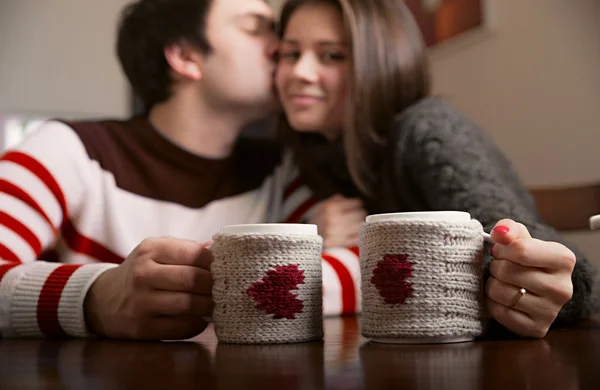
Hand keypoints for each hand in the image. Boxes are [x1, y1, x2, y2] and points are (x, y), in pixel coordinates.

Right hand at [84, 237, 213, 339]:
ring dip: (208, 306)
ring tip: (215, 303)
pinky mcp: (142, 328)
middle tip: (224, 288)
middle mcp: (143, 274)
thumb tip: (219, 248)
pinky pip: (181, 328)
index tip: (225, 268)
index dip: (215, 263)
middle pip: (193, 279)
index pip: (195, 254)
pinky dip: (197, 324)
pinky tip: (199, 318)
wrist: (103, 300)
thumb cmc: (141, 272)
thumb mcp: (156, 250)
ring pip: (189, 305)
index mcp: (151, 250)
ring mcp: (141, 303)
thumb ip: (187, 249)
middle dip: (215, 285)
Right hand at [308, 194, 366, 247]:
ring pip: (359, 226)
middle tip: (361, 213)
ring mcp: (336, 232)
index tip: (358, 205)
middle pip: (359, 214)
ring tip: (359, 223)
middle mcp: (334, 219)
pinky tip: (356, 233)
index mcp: (331, 208)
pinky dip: (357, 235)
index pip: (355, 203)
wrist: (306, 237)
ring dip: (360, 224)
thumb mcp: (322, 206)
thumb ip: (335, 200)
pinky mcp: (338, 243)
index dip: (358, 204)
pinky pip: (355, 238)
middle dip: (361, 213)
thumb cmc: (316, 220)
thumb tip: (346, 199)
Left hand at [485, 219, 574, 337]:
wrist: (533, 285)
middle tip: (501, 267)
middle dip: (496, 266)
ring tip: (502, 281)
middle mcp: (563, 288)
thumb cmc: (525, 258)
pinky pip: (499, 312)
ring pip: (500, 292)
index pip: (520, 250)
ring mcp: (551, 311)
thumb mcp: (520, 237)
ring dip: (492, 283)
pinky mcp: (537, 328)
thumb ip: (508, 229)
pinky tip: (502, 297)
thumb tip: (500, 233)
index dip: (502, 248)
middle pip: (507, 271)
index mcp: (564, 259)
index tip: (500, 250)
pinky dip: (492, 302)